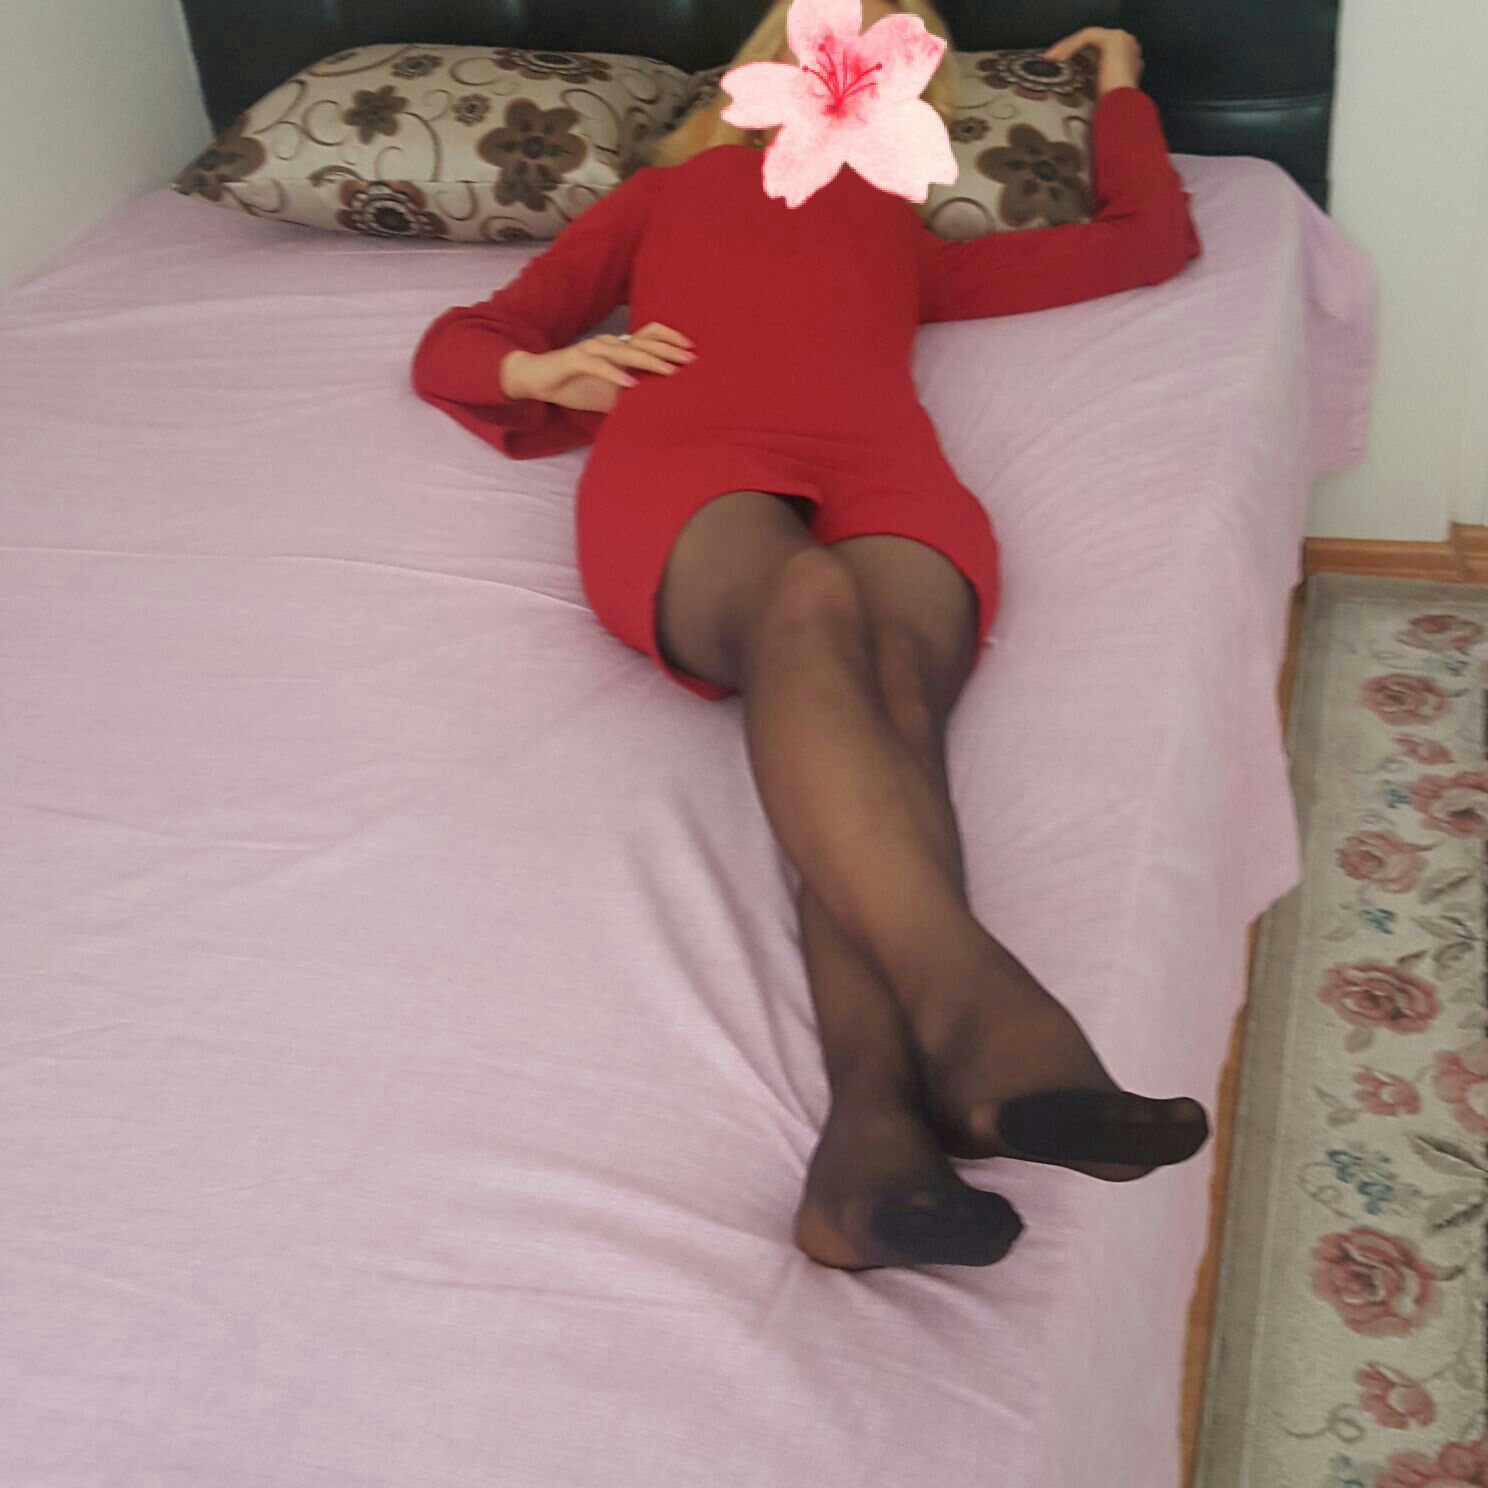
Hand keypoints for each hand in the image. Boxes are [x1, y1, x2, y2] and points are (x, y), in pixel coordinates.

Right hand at [504, 323, 696, 413]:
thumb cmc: (574, 385)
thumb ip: (632, 396)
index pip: (649, 335)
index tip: (691, 350)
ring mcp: (592, 349)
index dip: (670, 338)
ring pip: (625, 351)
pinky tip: (630, 383)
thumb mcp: (609, 394)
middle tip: (691, 360)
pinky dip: (615, 374)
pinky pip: (598, 365)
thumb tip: (658, 407)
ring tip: (669, 371)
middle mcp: (609, 343)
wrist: (536, 380)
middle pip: (644, 341)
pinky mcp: (575, 359)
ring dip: (649, 361)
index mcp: (618, 348)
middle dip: (669, 351)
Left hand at [1041, 27, 1143, 98]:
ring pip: (1087, 37)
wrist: (1122, 109)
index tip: (1064, 63)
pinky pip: (1085, 37)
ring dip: (1067, 46)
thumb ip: (1095, 83)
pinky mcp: (1111, 39)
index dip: (1081, 54)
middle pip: (1093, 40)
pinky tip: (1057, 56)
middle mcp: (1127, 45)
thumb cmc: (1114, 108)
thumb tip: (1080, 88)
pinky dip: (1070, 46)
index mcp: (1128, 58)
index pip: (1101, 49)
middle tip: (1055, 58)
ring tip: (1052, 57)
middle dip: (1071, 48)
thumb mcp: (1102, 93)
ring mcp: (1121, 40)